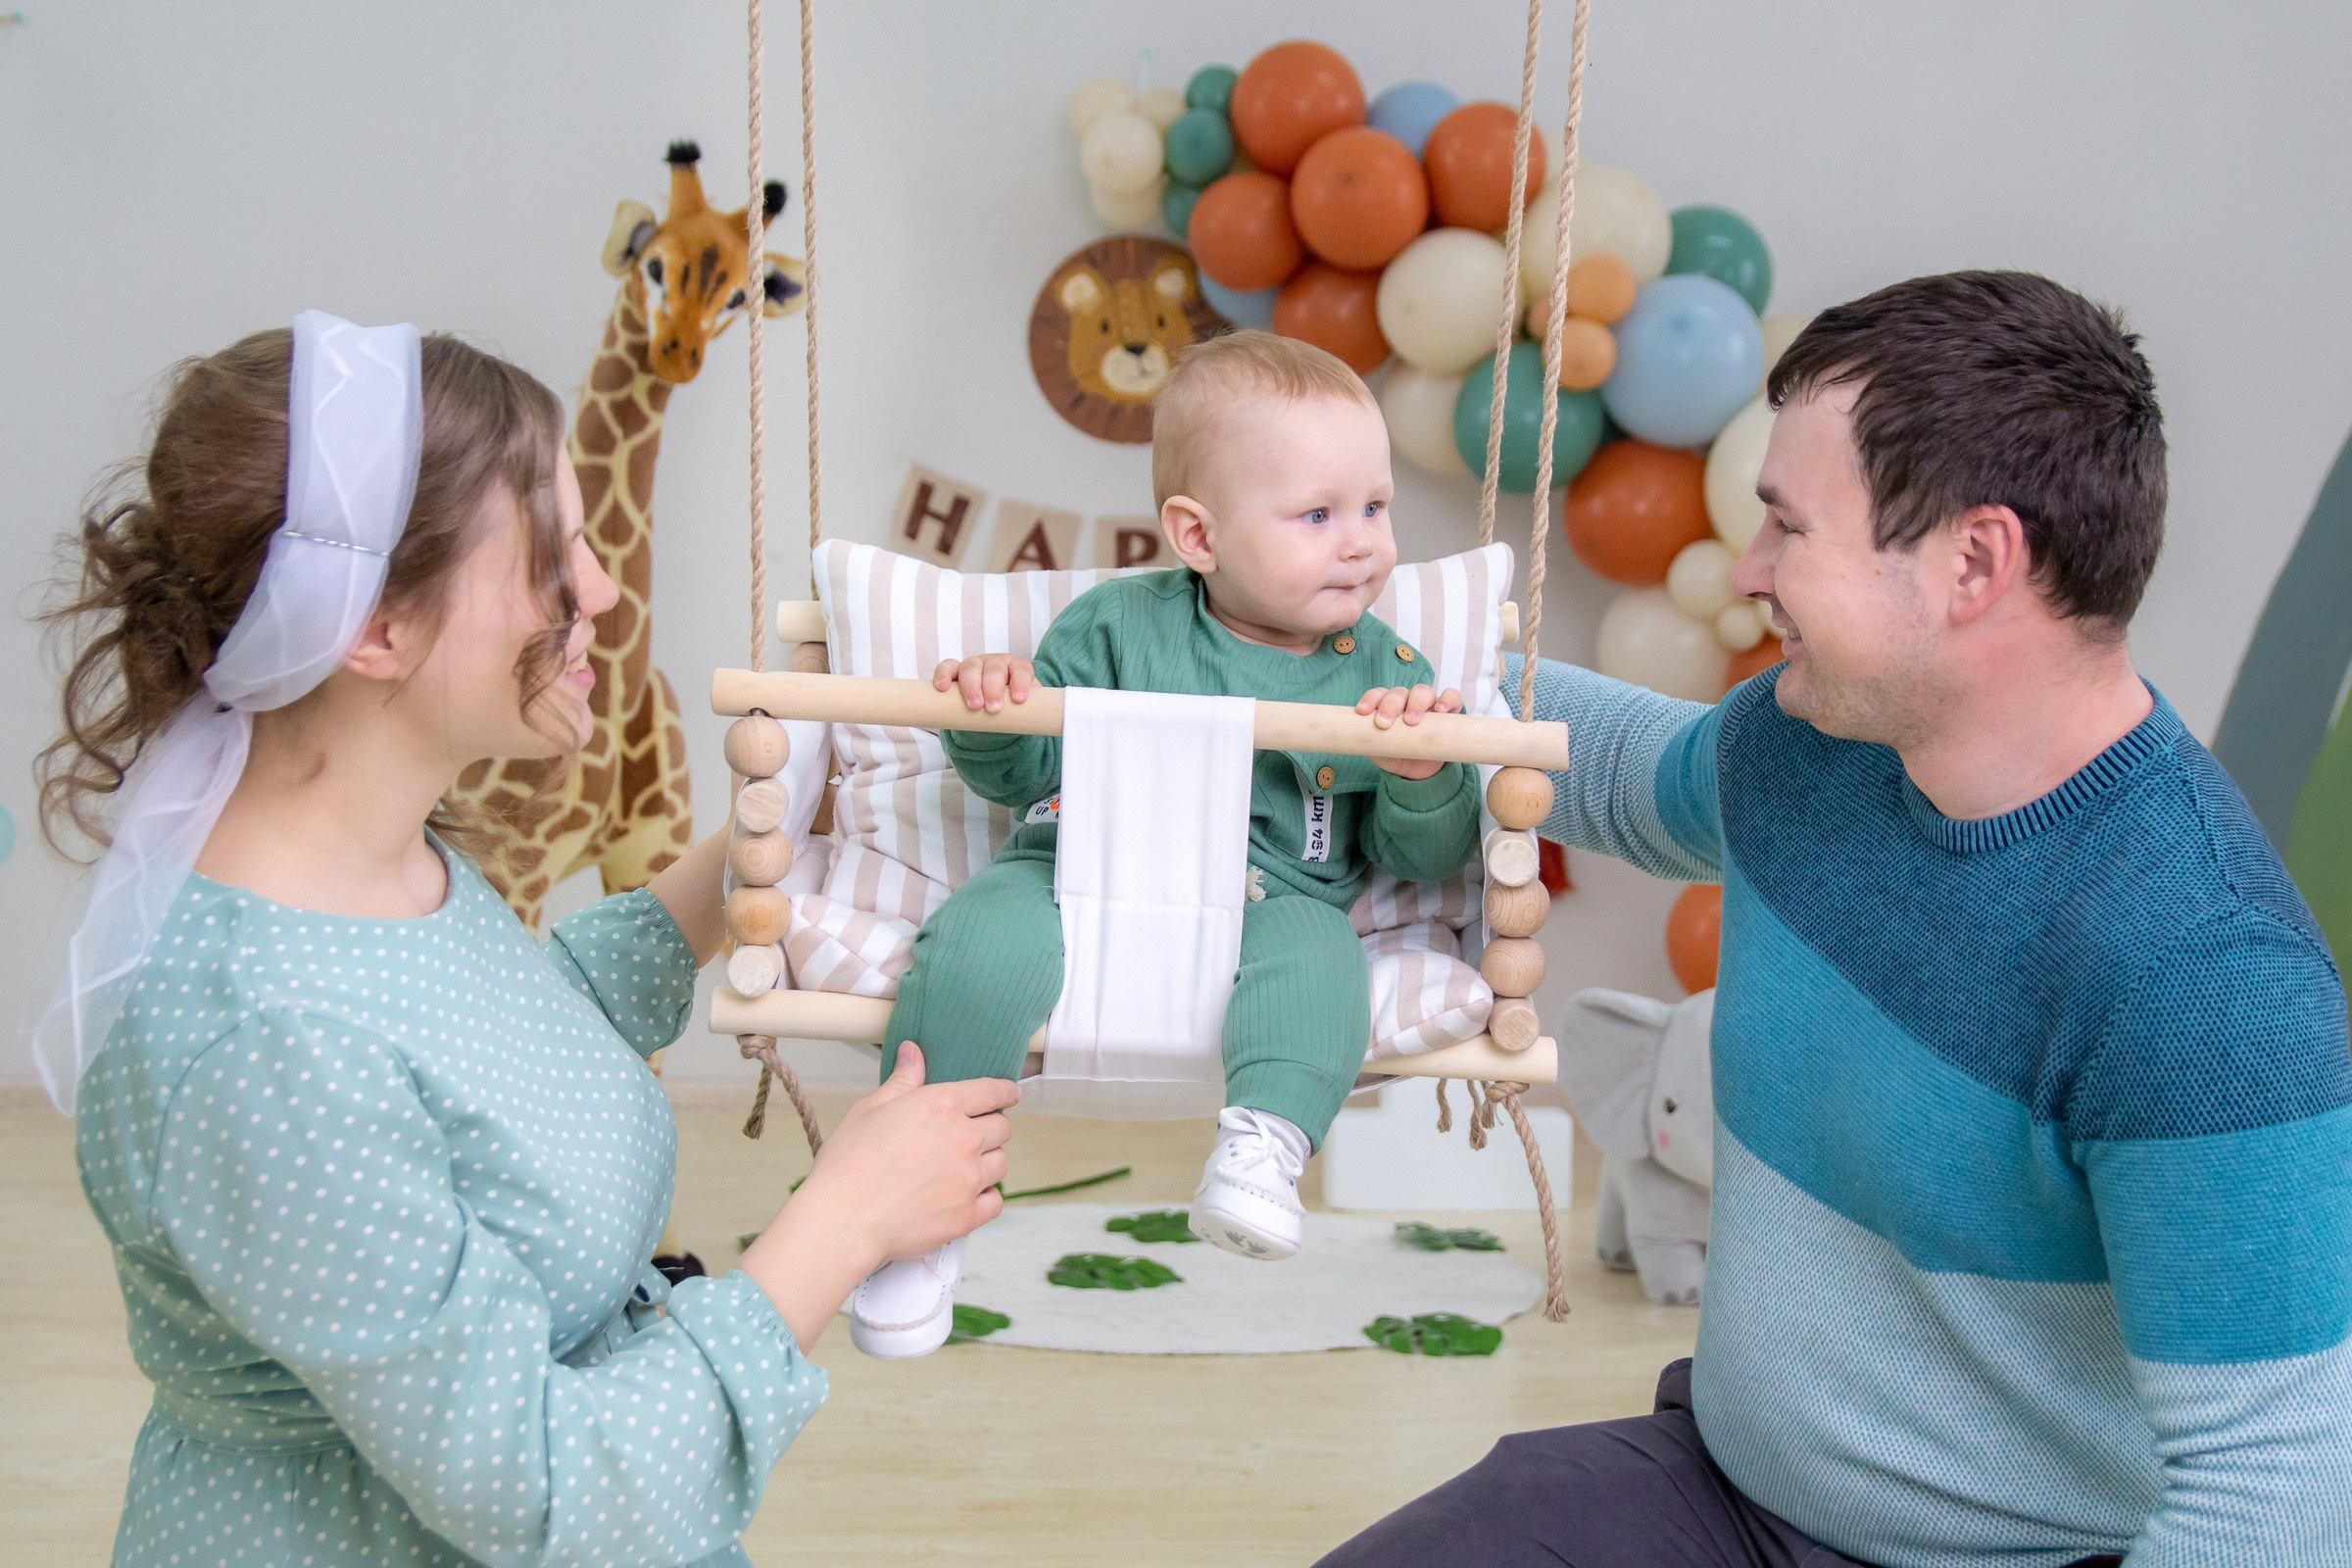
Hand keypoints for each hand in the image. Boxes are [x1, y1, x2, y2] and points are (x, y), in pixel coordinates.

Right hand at [735, 1045, 1015, 1349]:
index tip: (1008, 1095)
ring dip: (987, 1163)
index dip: (1004, 1092)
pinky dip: (985, 1198)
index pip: (993, 1092)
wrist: (843, 1219)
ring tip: (962, 1169)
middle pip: (1001, 1128)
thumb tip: (913, 1052)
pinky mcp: (968, 1215)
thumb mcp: (870, 1110)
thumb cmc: (849, 1164)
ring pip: (1001, 1164)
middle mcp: (964, 1139)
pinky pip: (996, 1201)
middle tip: (968, 1138)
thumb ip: (902, 1081)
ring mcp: (969, 1179)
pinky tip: (964, 1197)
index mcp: (942, 1105)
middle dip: (989, 1129)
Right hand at [934, 654, 1035, 713]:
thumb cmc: (1010, 709)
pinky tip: (942, 688)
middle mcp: (995, 663)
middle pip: (994, 668)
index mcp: (1016, 668)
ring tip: (974, 706)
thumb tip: (1041, 722)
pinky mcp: (955, 671)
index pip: (1021, 669)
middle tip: (993, 708)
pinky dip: (943, 674)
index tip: (1019, 700)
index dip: (1021, 682)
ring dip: (971, 685)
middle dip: (993, 687)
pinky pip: (947, 667)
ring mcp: (975, 665)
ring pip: (971, 666)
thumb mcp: (1023, 710)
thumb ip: (1030, 712)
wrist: (991, 712)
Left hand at [1357, 683, 1463, 779]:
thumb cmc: (1396, 755)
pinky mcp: (1450, 711)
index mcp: (1388, 706)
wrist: (1419, 771)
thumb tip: (1354, 739)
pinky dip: (1447, 699)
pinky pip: (1452, 697)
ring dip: (1416, 702)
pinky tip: (1440, 710)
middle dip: (1390, 704)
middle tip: (1385, 723)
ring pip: (1423, 691)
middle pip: (1399, 692)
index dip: (1370, 699)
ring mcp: (1429, 704)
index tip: (1362, 712)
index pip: (1379, 694)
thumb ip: (1369, 742)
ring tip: (1411, 720)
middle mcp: (1407, 701)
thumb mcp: (1379, 750)